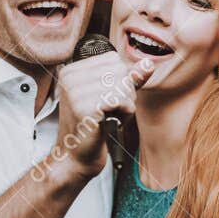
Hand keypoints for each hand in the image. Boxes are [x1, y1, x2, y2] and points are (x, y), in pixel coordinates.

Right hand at [54, 52, 151, 175]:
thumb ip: (129, 78)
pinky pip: (121, 100)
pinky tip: (112, 122)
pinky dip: (125, 114)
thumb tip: (148, 63)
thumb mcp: (111, 97)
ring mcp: (75, 92)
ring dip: (125, 105)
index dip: (121, 80)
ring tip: (111, 117)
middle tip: (110, 111)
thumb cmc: (94, 128)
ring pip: (122, 85)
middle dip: (125, 93)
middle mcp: (70, 77)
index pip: (113, 60)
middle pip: (119, 71)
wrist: (77, 157)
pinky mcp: (84, 107)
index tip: (108, 100)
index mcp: (72, 71)